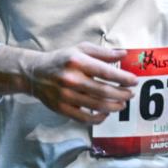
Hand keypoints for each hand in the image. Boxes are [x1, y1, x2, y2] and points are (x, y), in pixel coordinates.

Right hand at [21, 43, 136, 123]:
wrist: (33, 74)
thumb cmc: (61, 60)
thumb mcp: (80, 49)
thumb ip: (102, 52)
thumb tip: (124, 54)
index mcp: (77, 62)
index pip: (106, 72)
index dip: (123, 78)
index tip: (134, 81)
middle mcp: (71, 79)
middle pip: (104, 91)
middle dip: (122, 94)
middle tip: (130, 94)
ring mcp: (65, 96)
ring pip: (96, 106)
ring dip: (114, 106)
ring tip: (122, 104)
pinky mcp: (61, 108)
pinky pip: (84, 118)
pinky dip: (98, 118)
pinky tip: (106, 113)